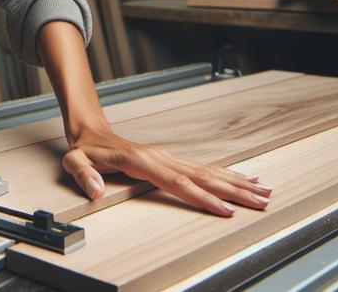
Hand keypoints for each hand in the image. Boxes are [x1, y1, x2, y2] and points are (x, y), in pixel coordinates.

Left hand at [62, 124, 272, 216]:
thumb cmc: (85, 148)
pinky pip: (203, 168)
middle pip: (203, 176)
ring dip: (237, 182)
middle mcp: (161, 157)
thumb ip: (84, 175)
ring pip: (208, 171)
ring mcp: (168, 157)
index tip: (225, 209)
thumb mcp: (74, 161)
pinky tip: (243, 179)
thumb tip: (95, 191)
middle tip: (261, 201)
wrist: (90, 128)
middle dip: (234, 190)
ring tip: (263, 191)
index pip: (177, 182)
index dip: (202, 197)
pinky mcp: (171, 159)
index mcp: (142, 161)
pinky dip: (226, 174)